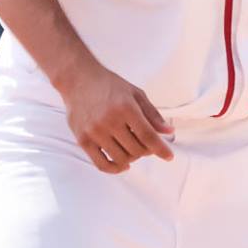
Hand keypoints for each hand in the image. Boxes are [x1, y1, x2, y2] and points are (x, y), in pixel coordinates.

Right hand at [58, 63, 175, 173]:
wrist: (78, 79)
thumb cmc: (108, 85)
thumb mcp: (135, 93)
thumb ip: (152, 114)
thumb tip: (168, 132)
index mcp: (126, 107)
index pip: (148, 136)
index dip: (161, 149)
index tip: (169, 156)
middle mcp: (110, 120)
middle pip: (136, 149)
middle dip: (146, 151)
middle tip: (147, 145)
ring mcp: (95, 132)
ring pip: (121, 159)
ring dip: (132, 158)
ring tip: (133, 150)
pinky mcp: (83, 140)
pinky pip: (101, 164)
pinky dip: (115, 168)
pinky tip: (122, 164)